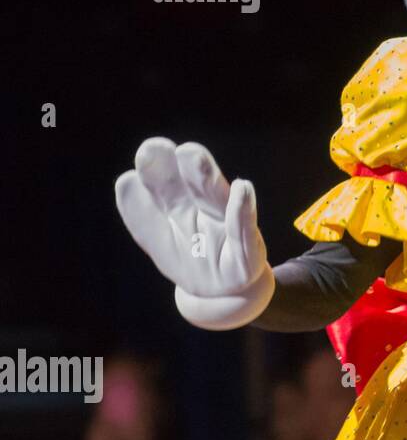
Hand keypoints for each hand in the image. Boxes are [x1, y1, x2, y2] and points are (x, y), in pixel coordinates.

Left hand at [115, 139, 273, 330]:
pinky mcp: (247, 254)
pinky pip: (244, 231)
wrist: (221, 292)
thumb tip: (127, 181)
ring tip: (193, 155)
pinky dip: (243, 210)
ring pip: (216, 199)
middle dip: (186, 164)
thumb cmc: (188, 256)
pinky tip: (242, 189)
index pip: (165, 183)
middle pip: (194, 184)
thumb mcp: (160, 240)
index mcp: (179, 204)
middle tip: (172, 147)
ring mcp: (228, 228)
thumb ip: (141, 213)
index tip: (150, 152)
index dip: (155, 168)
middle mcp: (206, 209)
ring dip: (205, 177)